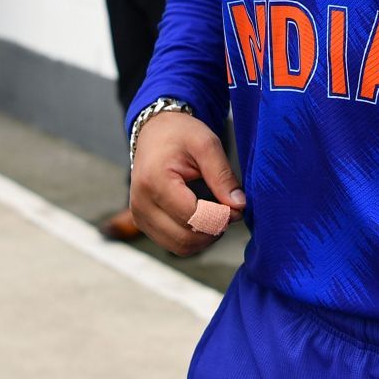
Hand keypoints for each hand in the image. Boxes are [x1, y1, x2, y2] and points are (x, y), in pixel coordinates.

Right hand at [130, 111, 245, 254]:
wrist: (155, 132)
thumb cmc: (180, 135)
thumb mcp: (206, 144)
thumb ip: (223, 176)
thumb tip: (239, 206)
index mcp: (154, 181)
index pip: (193, 216)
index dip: (220, 217)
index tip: (237, 207)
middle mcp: (141, 203)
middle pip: (185, 237)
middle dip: (214, 229)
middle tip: (231, 213)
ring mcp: (139, 216)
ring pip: (179, 247)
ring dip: (205, 237)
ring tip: (218, 215)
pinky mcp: (143, 223)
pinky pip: (173, 244)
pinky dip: (194, 238)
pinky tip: (205, 219)